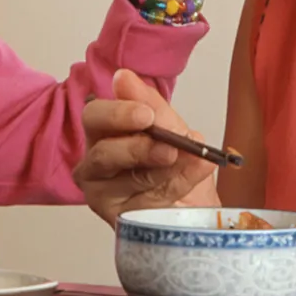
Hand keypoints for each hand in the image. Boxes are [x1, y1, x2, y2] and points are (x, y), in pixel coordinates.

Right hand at [72, 69, 221, 225]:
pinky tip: (195, 173)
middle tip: (168, 147)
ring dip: (160, 169)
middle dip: (137, 148)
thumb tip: (122, 77)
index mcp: (105, 133)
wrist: (200, 206)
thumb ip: (150, 104)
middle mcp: (97, 164)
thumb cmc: (178, 165)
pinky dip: (173, 185)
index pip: (95, 117)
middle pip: (100, 154)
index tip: (146, 114)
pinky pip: (144, 201)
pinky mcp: (117, 219)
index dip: (118, 114)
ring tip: (188, 160)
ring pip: (125, 184)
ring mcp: (104, 195)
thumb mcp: (173, 128)